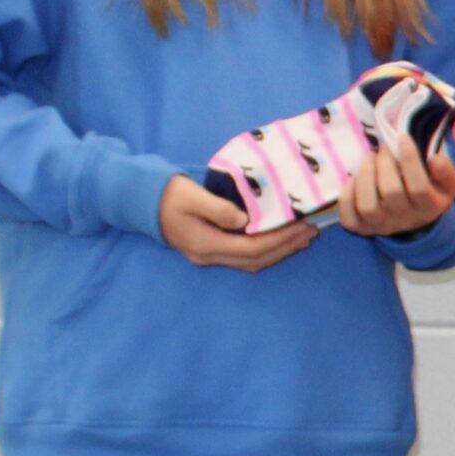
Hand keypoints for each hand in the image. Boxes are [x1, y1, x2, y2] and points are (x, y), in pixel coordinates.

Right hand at [157, 173, 316, 271]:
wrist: (142, 200)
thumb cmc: (167, 194)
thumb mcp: (190, 196)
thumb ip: (217, 208)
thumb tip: (245, 219)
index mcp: (206, 244)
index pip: (252, 249)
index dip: (279, 240)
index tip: (301, 226)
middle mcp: (210, 256)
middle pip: (256, 259)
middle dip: (286, 246)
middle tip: (312, 231)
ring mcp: (210, 256)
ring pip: (253, 261)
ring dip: (280, 250)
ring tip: (304, 237)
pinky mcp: (212, 250)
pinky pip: (246, 256)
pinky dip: (267, 249)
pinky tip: (283, 239)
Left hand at [337, 132, 454, 238]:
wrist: (416, 218)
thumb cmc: (431, 192)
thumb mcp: (447, 182)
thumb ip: (446, 170)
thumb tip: (434, 159)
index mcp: (428, 207)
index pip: (419, 188)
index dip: (410, 161)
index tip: (403, 138)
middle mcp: (405, 219)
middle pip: (391, 193)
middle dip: (385, 163)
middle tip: (383, 149)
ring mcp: (381, 225)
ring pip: (367, 206)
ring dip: (365, 175)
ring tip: (369, 158)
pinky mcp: (361, 227)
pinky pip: (349, 217)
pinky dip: (347, 195)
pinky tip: (354, 179)